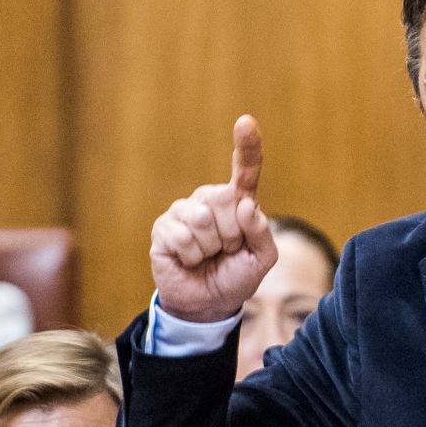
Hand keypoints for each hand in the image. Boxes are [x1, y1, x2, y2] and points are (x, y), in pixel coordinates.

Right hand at [149, 115, 277, 323]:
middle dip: (231, 234)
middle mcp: (210, 200)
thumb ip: (262, 233)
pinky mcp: (163, 227)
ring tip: (208, 255)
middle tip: (226, 250)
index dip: (246, 146)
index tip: (245, 122)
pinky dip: (191, 256)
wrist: (208, 304)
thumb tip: (247, 206)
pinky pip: (181, 236)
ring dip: (210, 247)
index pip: (245, 170)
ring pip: (202, 219)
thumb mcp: (262, 259)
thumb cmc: (236, 276)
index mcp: (238, 202)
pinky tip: (189, 260)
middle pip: (225, 199)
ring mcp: (184, 211)